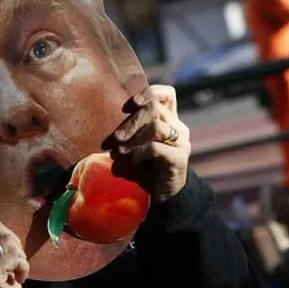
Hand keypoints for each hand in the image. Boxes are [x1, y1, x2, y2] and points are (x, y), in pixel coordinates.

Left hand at [104, 85, 190, 201]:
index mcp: (169, 119)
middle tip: (116, 137)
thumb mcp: (132, 149)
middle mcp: (178, 127)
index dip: (149, 92)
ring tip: (120, 151)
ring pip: (157, 126)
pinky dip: (140, 152)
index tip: (130, 104)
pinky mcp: (179, 158)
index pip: (167, 94)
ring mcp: (181, 142)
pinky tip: (132, 160)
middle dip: (132, 121)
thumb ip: (124, 139)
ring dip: (134, 138)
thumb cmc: (146, 168)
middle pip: (156, 108)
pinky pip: (157, 148)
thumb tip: (108, 141)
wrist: (164, 195)